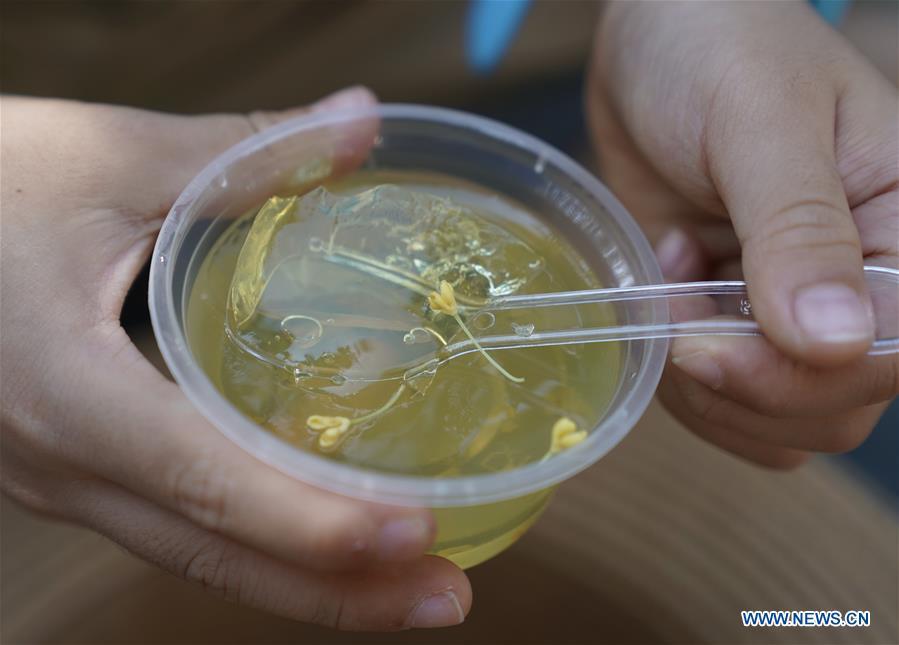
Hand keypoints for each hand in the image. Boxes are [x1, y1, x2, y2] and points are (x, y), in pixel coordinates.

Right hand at [0, 91, 469, 629]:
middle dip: (334, 591)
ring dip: (302, 582)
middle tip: (447, 598)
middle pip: (212, 555)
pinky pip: (178, 527)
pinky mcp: (77, 469)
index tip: (413, 536)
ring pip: (196, 556)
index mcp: (65, 390)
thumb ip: (248, 152)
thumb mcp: (112, 159)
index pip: (202, 479)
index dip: (308, 521)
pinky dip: (260, 545)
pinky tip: (324, 535)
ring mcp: (64, 479)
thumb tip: (363, 122)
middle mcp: (62, 463)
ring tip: (409, 586)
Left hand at [588, 1, 897, 466]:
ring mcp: (793, 307)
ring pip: (775, 415)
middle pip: (832, 403)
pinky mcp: (736, 316)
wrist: (658, 39)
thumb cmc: (723, 48)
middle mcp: (860, 281)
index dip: (799, 377)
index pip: (890, 353)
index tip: (706, 347)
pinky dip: (680, 377)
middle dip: (740, 385)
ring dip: (703, 386)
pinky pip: (722, 396)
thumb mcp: (764, 123)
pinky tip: (666, 294)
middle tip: (676, 312)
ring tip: (669, 292)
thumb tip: (835, 342)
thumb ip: (799, 230)